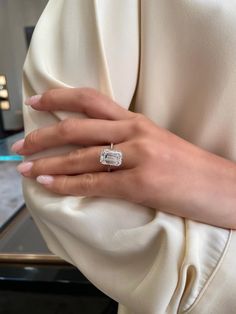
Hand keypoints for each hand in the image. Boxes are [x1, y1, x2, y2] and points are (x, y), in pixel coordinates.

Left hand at [12, 88, 235, 227]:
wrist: (223, 186)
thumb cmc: (189, 166)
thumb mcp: (156, 142)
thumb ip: (126, 139)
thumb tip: (96, 145)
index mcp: (137, 121)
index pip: (90, 101)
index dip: (59, 97)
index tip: (37, 101)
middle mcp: (134, 133)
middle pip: (77, 128)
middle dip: (42, 136)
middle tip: (21, 145)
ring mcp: (138, 158)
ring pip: (81, 157)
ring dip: (48, 162)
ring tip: (26, 168)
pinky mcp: (141, 184)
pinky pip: (95, 183)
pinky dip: (67, 184)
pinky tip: (49, 183)